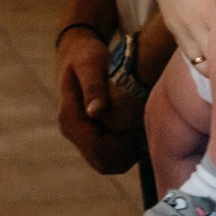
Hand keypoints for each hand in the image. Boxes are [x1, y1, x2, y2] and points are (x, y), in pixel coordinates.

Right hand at [54, 29, 146, 173]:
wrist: (76, 52)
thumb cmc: (84, 54)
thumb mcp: (89, 63)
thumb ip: (93, 85)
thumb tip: (96, 111)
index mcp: (70, 118)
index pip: (96, 148)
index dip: (122, 145)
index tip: (140, 127)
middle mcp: (73, 132)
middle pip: (103, 162)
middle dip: (127, 153)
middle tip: (146, 132)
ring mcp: (82, 136)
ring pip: (108, 163)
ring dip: (128, 154)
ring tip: (144, 131)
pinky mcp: (92, 135)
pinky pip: (110, 156)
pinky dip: (127, 150)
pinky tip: (138, 131)